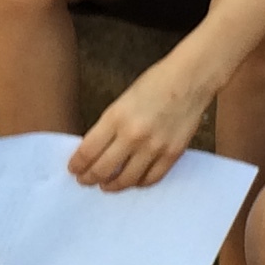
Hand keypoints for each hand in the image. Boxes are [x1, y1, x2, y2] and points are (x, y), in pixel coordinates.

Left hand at [68, 49, 211, 191]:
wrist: (190, 79)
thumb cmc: (155, 84)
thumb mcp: (122, 101)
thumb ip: (109, 126)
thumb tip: (95, 151)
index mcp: (116, 118)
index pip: (88, 151)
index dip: (77, 164)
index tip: (73, 169)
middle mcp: (133, 136)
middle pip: (102, 169)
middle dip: (89, 178)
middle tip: (85, 180)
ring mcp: (154, 147)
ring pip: (126, 179)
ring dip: (111, 186)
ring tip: (106, 185)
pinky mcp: (172, 154)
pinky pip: (151, 178)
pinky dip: (138, 183)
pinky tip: (132, 181)